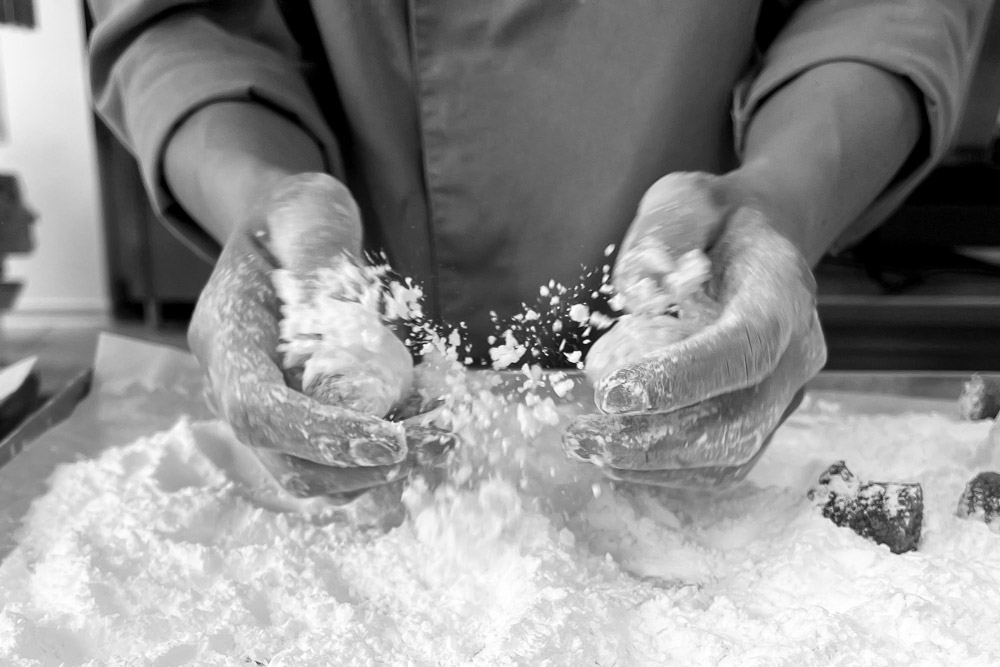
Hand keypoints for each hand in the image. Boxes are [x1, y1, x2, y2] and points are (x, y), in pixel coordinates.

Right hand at [189, 173, 451, 498]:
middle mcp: (233, 387)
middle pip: (286, 462)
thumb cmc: (293, 221)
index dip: (320, 435)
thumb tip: (338, 301)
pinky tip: (423, 428)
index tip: (390, 439)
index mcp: (225, 337)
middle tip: (437, 442)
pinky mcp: (298, 425)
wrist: (285, 240)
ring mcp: (265, 413)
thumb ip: (318, 249)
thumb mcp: (306, 214)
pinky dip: (382, 462)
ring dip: (382, 471)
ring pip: (314, 477)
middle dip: (365, 466)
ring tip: (440, 434)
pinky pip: (334, 467)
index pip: (257, 409)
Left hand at [563, 172, 826, 486]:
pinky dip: (665, 469)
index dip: (680, 379)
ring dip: (651, 463)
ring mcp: (784, 395)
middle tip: (583, 437)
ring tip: (587, 447)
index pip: (742, 348)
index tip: (611, 394)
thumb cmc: (716, 224)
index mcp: (784, 295)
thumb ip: (664, 236)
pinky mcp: (762, 420)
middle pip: (737, 421)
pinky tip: (614, 456)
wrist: (760, 247)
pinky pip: (720, 464)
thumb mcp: (686, 200)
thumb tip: (637, 294)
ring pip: (728, 455)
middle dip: (653, 440)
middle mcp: (796, 355)